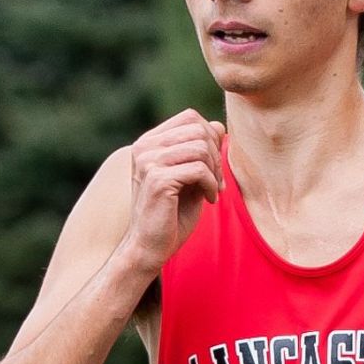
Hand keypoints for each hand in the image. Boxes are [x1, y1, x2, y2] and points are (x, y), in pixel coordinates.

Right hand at [120, 109, 225, 271]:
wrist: (149, 246)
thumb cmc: (171, 214)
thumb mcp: (190, 177)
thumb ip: (201, 151)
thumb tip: (219, 126)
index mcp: (148, 142)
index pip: (190, 117)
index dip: (211, 137)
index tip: (214, 165)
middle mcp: (144, 147)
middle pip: (198, 129)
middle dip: (216, 154)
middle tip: (217, 181)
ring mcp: (148, 162)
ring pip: (201, 147)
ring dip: (215, 171)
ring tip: (213, 190)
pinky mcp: (157, 180)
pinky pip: (199, 169)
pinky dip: (211, 184)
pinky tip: (208, 200)